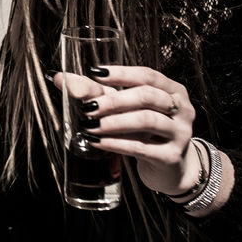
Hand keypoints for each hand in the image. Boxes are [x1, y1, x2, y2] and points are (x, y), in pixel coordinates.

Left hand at [54, 65, 200, 196]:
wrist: (170, 168)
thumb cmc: (146, 132)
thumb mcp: (125, 110)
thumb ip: (95, 92)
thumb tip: (59, 77)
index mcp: (173, 90)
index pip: (148, 75)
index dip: (121, 73)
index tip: (94, 73)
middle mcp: (182, 109)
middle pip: (147, 96)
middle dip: (114, 100)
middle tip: (87, 107)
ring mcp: (180, 133)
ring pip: (146, 120)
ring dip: (114, 122)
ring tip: (89, 126)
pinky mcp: (171, 157)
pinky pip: (141, 147)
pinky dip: (116, 143)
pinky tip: (97, 142)